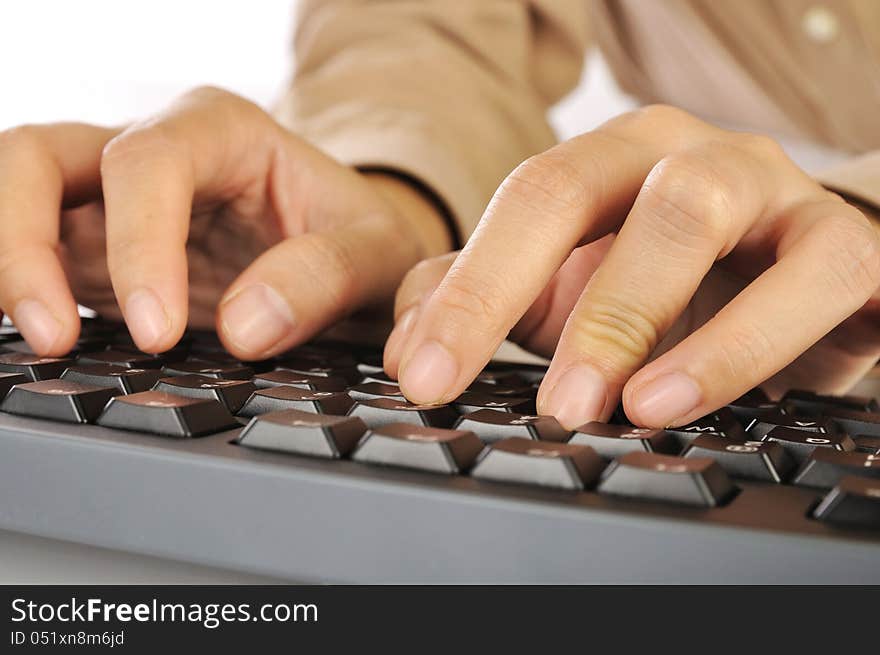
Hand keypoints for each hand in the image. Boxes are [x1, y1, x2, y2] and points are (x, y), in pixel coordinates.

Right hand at [0, 87, 450, 358]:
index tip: (158, 332)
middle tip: (55, 336)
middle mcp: (156, 154)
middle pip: (40, 158)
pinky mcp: (101, 255)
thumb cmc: (363, 240)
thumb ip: (326, 277)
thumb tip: (243, 327)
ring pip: (20, 200)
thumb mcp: (378, 254)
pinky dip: (25, 293)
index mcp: (222, 131)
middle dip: (24, 241)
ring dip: (10, 268)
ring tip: (45, 343)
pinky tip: (46, 340)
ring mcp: (118, 204)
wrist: (354, 256)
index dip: (137, 244)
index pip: (148, 164)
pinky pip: (38, 261)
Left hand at [384, 105, 879, 428]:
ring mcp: (765, 188)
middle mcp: (678, 156)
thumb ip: (482, 299)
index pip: (517, 202)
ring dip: (633, 315)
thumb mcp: (568, 289)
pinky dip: (741, 346)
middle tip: (502, 394)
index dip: (465, 291)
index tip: (422, 376)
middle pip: (578, 189)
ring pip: (689, 215)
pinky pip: (806, 281)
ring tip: (606, 406)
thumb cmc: (677, 286)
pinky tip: (681, 399)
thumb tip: (407, 343)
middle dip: (516, 290)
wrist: (804, 281)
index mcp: (608, 161)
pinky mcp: (843, 246)